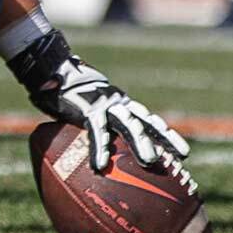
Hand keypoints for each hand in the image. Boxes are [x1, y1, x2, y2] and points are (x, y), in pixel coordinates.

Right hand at [8, 30, 188, 170]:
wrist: (49, 66)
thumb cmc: (62, 90)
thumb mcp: (81, 107)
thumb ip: (88, 124)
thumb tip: (91, 155)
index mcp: (118, 103)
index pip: (147, 119)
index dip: (165, 135)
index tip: (183, 153)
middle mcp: (115, 102)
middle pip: (145, 121)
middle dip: (163, 138)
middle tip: (180, 158)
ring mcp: (103, 103)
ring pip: (127, 124)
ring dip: (140, 142)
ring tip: (151, 161)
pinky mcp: (86, 107)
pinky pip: (96, 130)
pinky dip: (100, 148)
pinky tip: (99, 166)